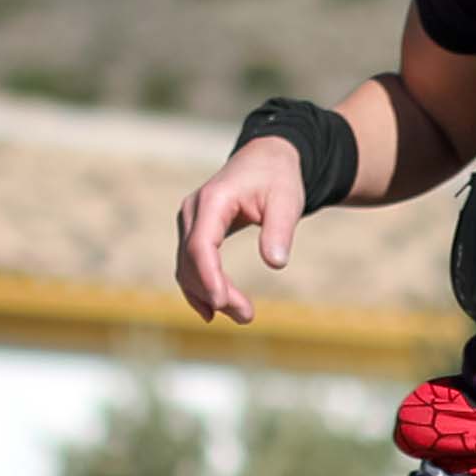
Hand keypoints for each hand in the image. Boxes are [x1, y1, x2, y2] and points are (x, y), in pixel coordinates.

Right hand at [174, 138, 301, 325]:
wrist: (267, 159)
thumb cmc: (278, 178)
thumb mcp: (287, 200)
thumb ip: (280, 230)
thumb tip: (276, 262)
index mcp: (213, 200)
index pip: (201, 246)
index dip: (208, 277)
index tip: (223, 303)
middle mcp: (193, 211)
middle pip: (192, 261)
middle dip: (215, 293)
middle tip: (247, 316)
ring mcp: (190, 221)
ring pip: (188, 267)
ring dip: (209, 295)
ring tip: (244, 315)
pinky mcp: (195, 231)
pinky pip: (191, 264)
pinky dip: (200, 287)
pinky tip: (214, 309)